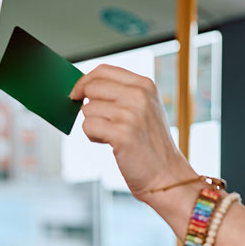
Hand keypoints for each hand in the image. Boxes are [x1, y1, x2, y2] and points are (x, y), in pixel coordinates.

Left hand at [70, 64, 195, 199]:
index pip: (103, 70)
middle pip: (92, 87)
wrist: (167, 174)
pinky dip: (93, 137)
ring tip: (112, 135)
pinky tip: (110, 143)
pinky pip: (88, 126)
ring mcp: (131, 114)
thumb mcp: (144, 108)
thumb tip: (84, 87)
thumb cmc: (151, 144)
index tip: (77, 92)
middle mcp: (139, 95)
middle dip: (88, 105)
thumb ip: (121, 93)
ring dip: (93, 124)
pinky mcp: (122, 134)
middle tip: (102, 121)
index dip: (84, 80)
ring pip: (88, 109)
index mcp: (145, 85)